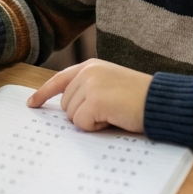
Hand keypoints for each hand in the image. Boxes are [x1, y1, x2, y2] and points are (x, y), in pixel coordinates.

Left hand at [27, 59, 151, 131]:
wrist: (160, 101)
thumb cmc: (140, 98)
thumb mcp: (110, 83)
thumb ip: (89, 88)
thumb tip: (69, 108)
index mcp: (91, 66)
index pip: (60, 79)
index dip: (44, 93)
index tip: (32, 104)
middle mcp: (87, 72)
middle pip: (65, 104)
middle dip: (83, 114)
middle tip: (108, 111)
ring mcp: (90, 85)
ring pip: (72, 115)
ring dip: (91, 121)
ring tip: (113, 112)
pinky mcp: (95, 100)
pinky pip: (82, 123)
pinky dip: (96, 127)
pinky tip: (113, 118)